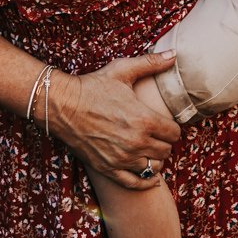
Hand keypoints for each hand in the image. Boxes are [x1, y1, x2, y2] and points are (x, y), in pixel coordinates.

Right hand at [52, 53, 181, 188]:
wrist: (62, 105)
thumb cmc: (93, 86)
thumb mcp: (122, 70)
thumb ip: (151, 63)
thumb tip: (175, 54)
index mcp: (144, 120)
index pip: (175, 133)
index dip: (172, 127)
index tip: (165, 123)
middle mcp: (136, 143)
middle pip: (166, 150)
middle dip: (164, 142)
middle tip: (157, 134)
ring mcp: (122, 158)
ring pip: (154, 167)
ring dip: (155, 158)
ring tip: (149, 149)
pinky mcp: (108, 168)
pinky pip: (136, 183)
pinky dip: (146, 180)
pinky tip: (149, 174)